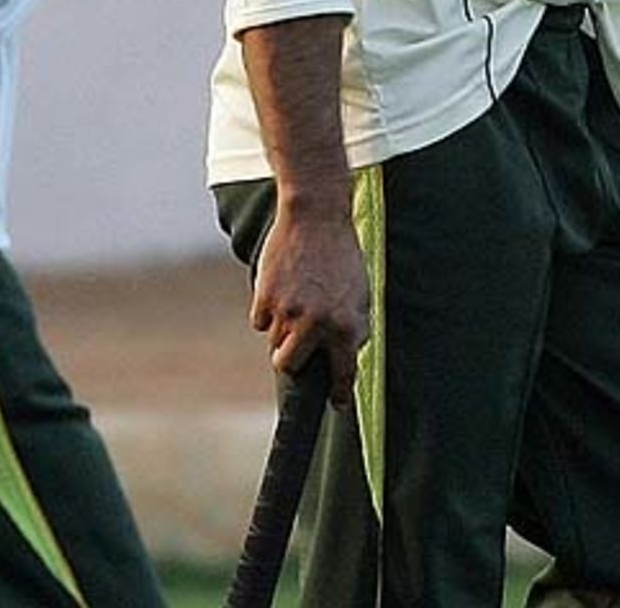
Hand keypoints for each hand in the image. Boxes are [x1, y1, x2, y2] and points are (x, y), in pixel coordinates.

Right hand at [250, 208, 369, 407]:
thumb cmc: (342, 255)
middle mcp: (316, 324)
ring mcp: (287, 311)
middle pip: (288, 365)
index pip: (341, 373)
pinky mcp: (265, 296)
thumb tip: (341, 358)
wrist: (316, 216)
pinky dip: (267, 310)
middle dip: (291, 362)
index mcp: (345, 326)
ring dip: (281, 331)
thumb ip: (352, 328)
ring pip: (274, 342)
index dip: (338, 392)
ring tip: (294, 301)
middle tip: (295, 351)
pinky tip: (280, 287)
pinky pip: (260, 320)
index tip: (335, 402)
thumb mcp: (360, 293)